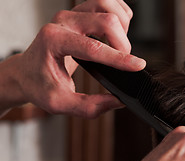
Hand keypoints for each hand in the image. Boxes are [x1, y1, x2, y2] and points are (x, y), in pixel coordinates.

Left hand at [0, 0, 144, 117]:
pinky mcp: (80, 12)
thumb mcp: (59, 103)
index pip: (94, 47)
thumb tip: (117, 102)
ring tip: (119, 44)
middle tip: (124, 61)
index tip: (138, 66)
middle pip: (105, 20)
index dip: (119, 58)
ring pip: (107, 4)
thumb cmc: (39, 85)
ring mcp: (71, 14)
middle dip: (123, 43)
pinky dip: (118, 14)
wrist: (27, 72)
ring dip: (121, 24)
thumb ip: (89, 106)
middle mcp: (63, 22)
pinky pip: (106, 2)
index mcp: (54, 41)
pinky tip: (116, 32)